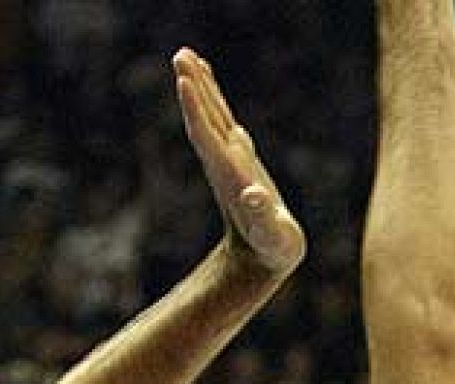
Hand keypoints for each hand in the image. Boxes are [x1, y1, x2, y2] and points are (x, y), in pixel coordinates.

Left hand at [173, 48, 305, 274]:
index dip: (196, 109)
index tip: (183, 80)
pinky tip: (206, 81)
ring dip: (199, 86)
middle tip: (180, 54)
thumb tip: (254, 196)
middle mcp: (223, 162)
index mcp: (229, 175)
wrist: (261, 258)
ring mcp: (229, 158)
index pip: (207, 137)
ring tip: (187, 56)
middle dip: (192, 88)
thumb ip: (264, 218)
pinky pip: (221, 120)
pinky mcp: (238, 158)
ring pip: (210, 115)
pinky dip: (212, 98)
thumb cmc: (273, 249)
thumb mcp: (274, 237)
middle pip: (203, 119)